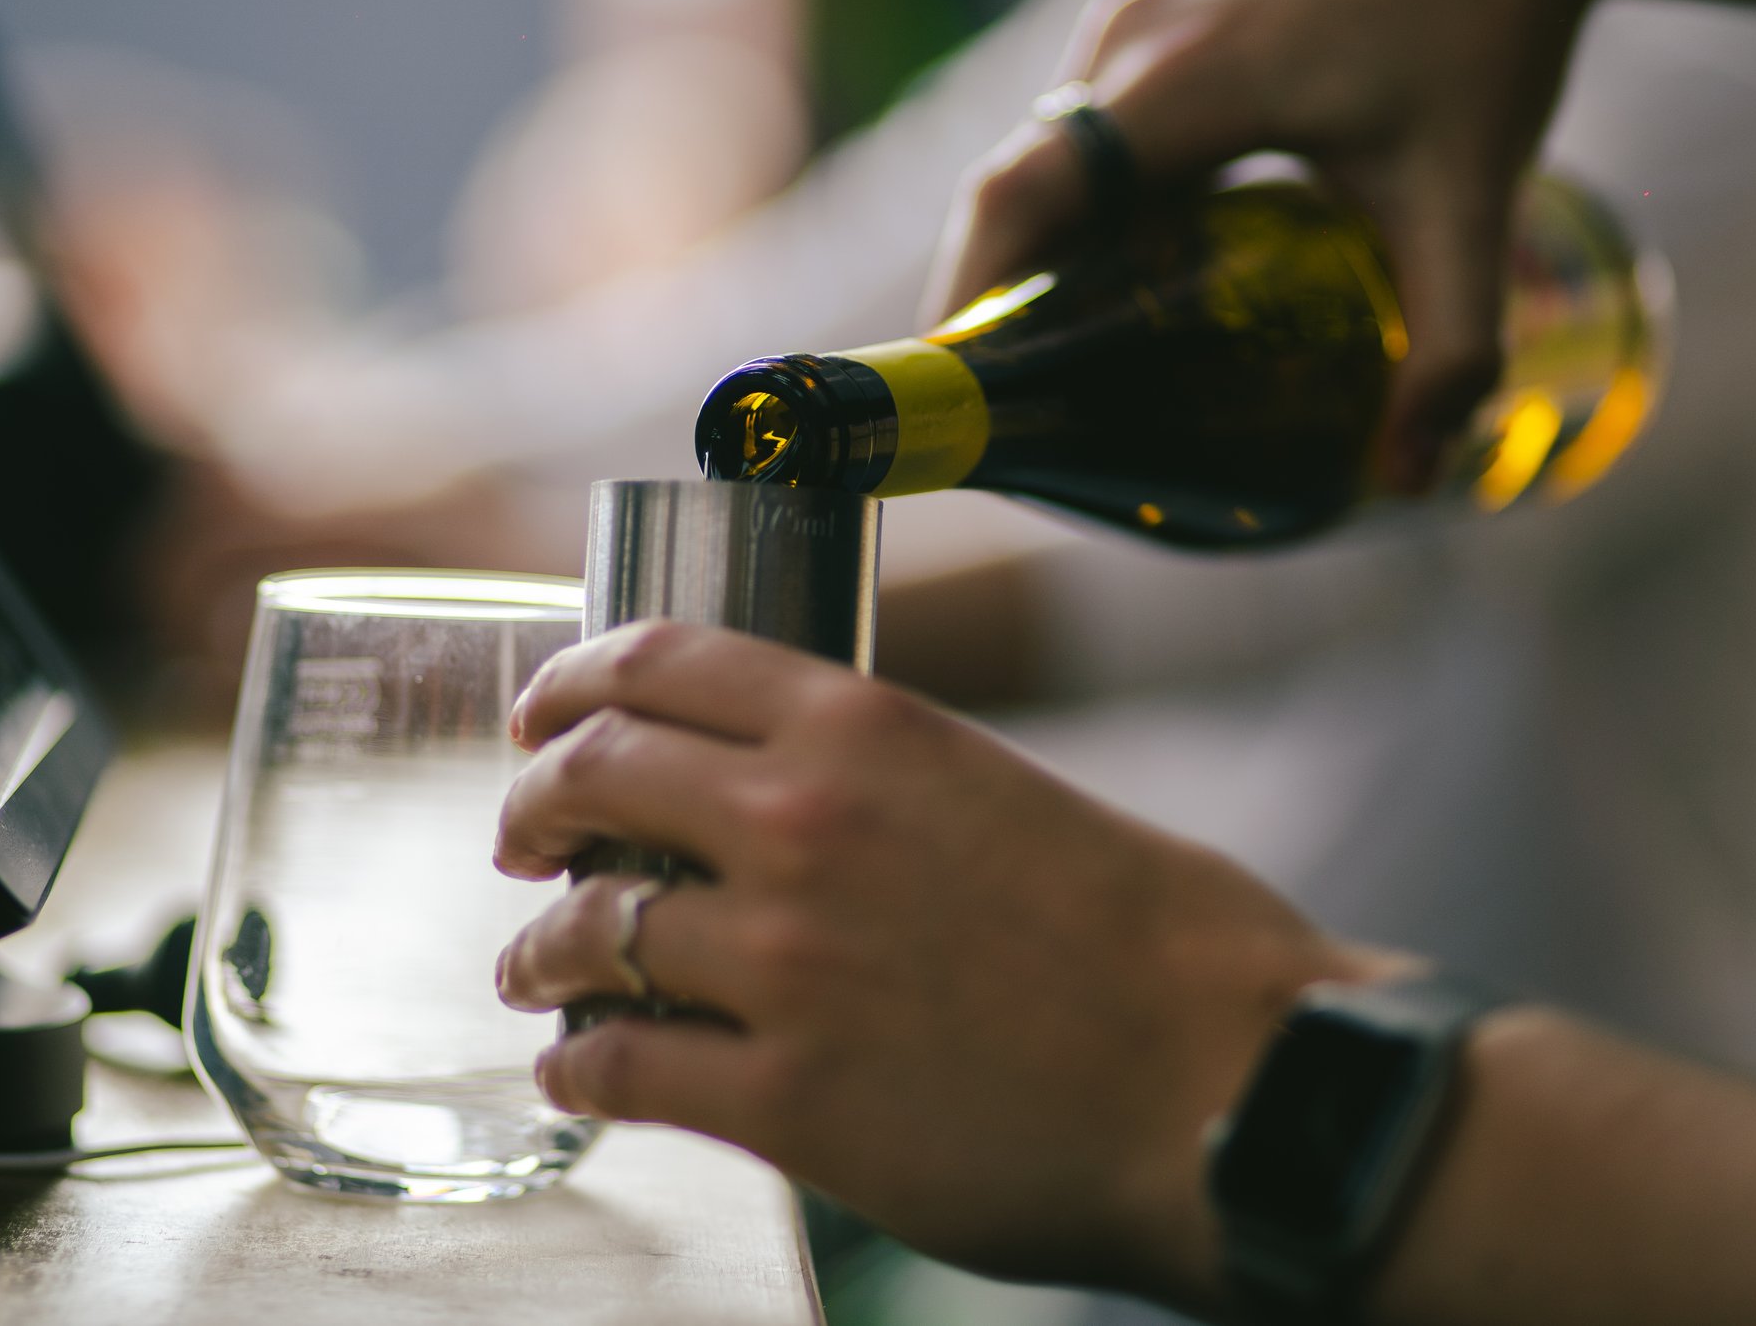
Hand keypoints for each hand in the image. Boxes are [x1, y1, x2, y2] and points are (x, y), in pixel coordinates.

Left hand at [494, 621, 1403, 1302]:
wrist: (1233, 1084)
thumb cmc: (1162, 944)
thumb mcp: (1011, 794)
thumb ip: (894, 786)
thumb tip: (814, 810)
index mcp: (868, 725)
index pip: (658, 659)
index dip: (572, 684)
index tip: (541, 715)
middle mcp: (802, 820)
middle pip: (591, 778)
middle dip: (532, 808)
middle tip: (521, 840)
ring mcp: (782, 961)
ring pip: (586, 933)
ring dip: (543, 951)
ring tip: (538, 970)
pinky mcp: (785, 1097)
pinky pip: (622, 1069)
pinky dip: (580, 1067)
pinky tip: (583, 1072)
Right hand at [931, 0, 1617, 490]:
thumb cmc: (1488, 28)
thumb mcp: (1472, 198)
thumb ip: (1453, 344)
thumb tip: (1411, 478)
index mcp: (1183, 80)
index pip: (1021, 197)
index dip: (969, 295)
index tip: (958, 394)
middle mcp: (1135, 36)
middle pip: (1025, 188)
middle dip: (1007, 300)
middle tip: (1026, 415)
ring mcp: (1143, 13)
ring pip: (1061, 155)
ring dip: (1057, 252)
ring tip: (1080, 363)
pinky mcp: (1166, 7)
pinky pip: (1097, 122)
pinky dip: (1101, 203)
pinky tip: (1152, 275)